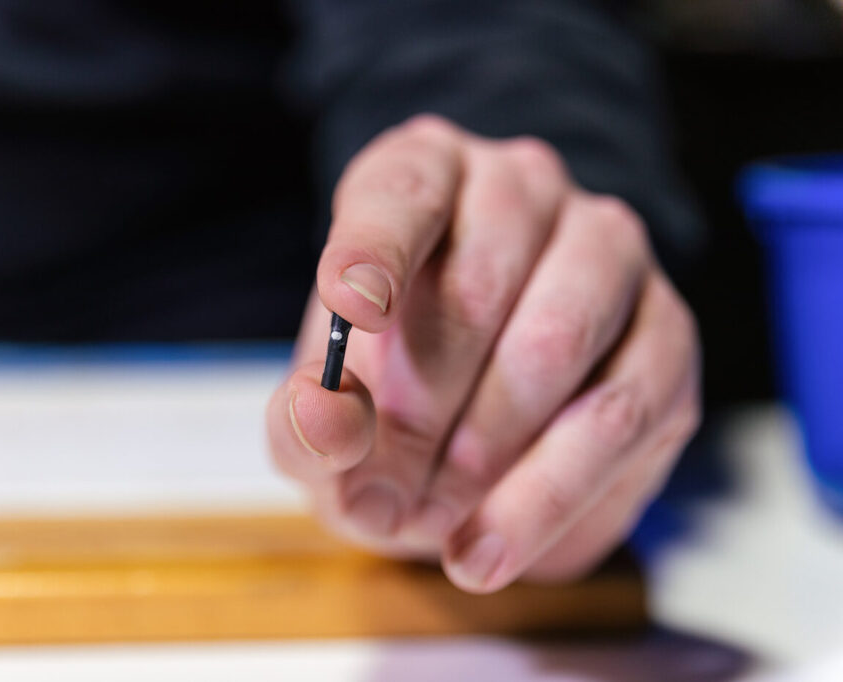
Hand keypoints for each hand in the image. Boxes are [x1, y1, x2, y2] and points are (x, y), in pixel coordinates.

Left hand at [266, 115, 699, 592]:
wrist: (472, 426)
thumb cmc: (387, 396)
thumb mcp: (325, 410)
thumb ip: (305, 417)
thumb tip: (325, 419)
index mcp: (426, 174)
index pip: (402, 193)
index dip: (375, 248)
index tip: (351, 305)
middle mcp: (523, 189)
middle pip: (479, 283)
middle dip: (420, 408)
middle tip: (378, 494)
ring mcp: (607, 250)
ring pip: (558, 339)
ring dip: (485, 450)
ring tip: (432, 522)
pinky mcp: (666, 331)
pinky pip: (620, 412)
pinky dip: (548, 493)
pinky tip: (491, 544)